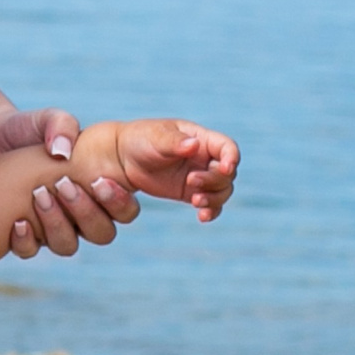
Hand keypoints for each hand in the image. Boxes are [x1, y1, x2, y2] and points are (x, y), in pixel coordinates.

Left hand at [0, 106, 140, 259]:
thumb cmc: (25, 129)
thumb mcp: (45, 119)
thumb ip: (61, 125)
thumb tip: (63, 152)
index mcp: (95, 188)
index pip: (124, 209)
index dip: (118, 202)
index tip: (98, 182)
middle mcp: (79, 213)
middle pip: (102, 233)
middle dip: (86, 212)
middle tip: (63, 184)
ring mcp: (51, 226)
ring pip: (68, 245)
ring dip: (56, 224)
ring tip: (38, 195)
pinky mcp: (23, 234)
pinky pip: (30, 250)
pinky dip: (25, 240)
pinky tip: (17, 221)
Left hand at [105, 119, 239, 221]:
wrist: (122, 158)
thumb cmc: (140, 139)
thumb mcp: (156, 137)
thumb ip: (175, 142)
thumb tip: (194, 145)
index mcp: (201, 138)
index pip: (227, 147)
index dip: (231, 157)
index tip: (224, 168)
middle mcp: (205, 158)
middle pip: (226, 173)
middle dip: (214, 180)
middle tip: (191, 181)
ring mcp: (199, 176)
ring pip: (222, 191)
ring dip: (214, 198)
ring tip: (195, 202)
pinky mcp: (190, 192)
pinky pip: (210, 204)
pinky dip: (211, 211)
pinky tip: (202, 217)